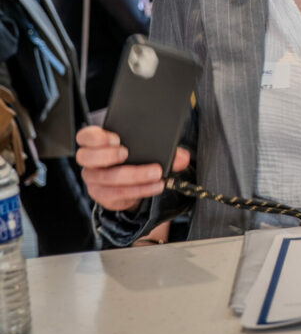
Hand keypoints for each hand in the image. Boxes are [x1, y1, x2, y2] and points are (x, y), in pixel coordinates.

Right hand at [75, 126, 189, 211]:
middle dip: (106, 155)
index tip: (115, 138)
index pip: (85, 137)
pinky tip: (155, 186)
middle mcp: (91, 162)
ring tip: (155, 173)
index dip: (96, 137)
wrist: (133, 182)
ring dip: (133, 175)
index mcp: (96, 144)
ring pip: (106, 179)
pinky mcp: (104, 196)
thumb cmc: (135, 158)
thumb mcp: (147, 149)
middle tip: (126, 153)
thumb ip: (165, 149)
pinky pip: (118, 194)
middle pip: (86, 157)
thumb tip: (182, 157)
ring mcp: (94, 180)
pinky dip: (140, 190)